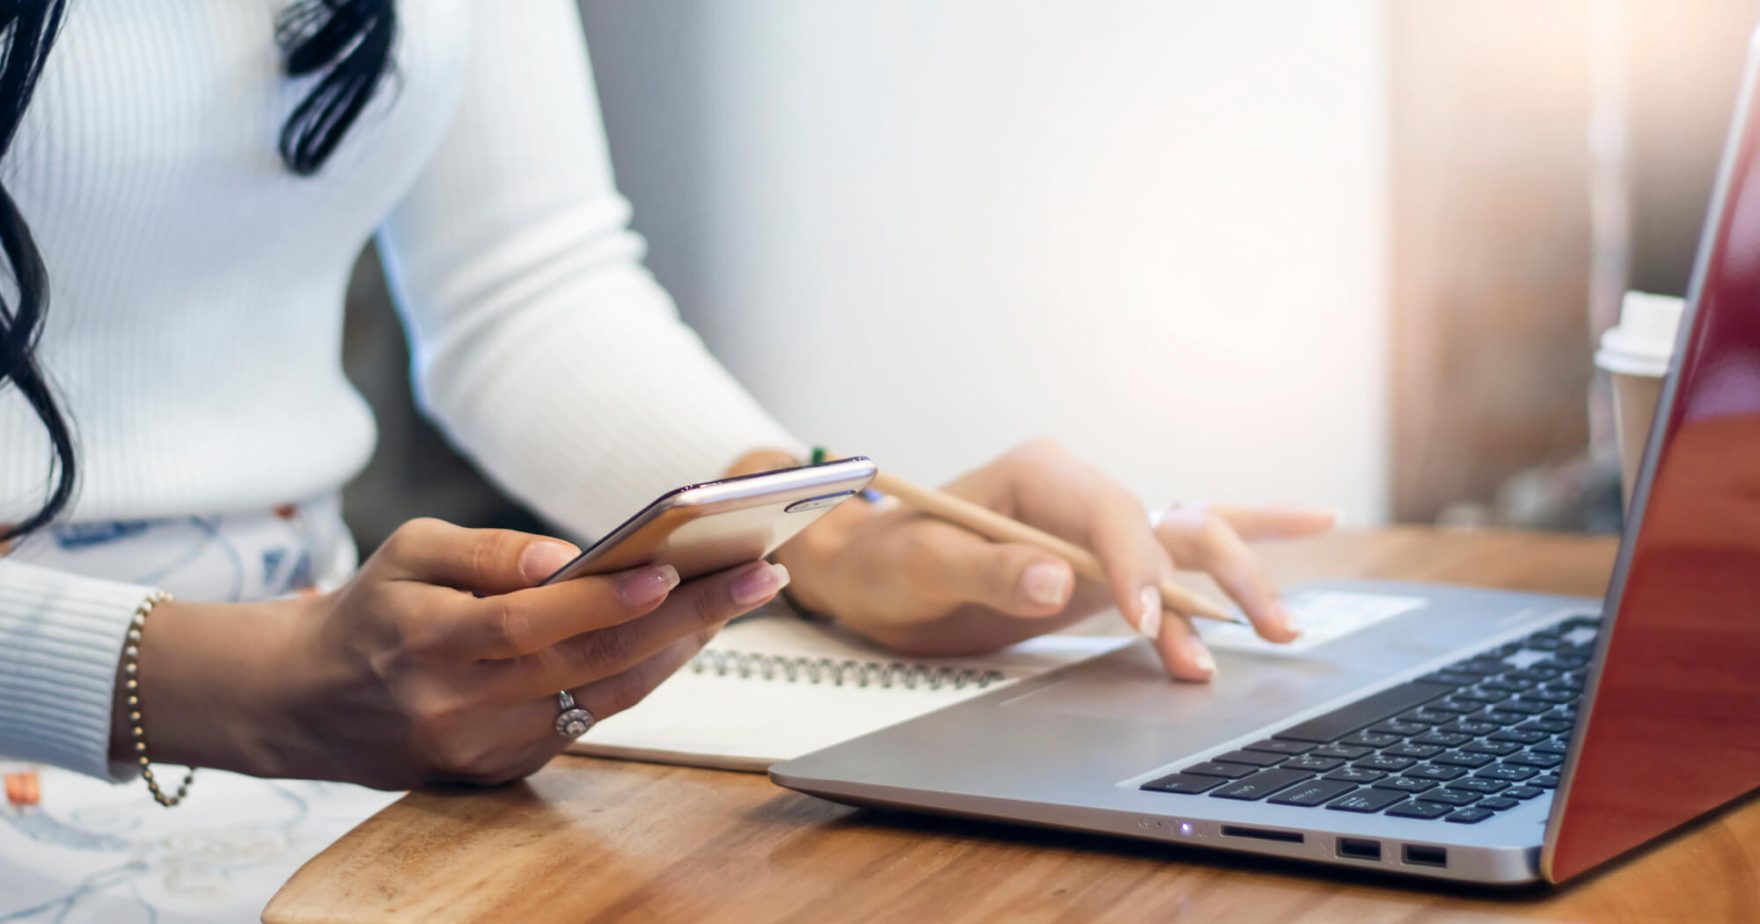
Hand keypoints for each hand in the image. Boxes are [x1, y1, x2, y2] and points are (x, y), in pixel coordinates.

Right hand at [117, 518, 789, 787]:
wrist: (313, 701)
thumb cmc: (374, 610)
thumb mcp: (407, 550)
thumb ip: (484, 551)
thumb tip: (562, 557)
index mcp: (425, 642)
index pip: (528, 623)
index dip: (602, 600)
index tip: (671, 570)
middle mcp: (458, 706)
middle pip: (588, 663)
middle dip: (684, 618)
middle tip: (757, 575)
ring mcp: (486, 748)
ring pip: (605, 698)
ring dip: (683, 647)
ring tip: (742, 597)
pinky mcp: (506, 770)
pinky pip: (593, 718)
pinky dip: (646, 674)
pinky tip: (690, 633)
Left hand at [766, 440, 1333, 682]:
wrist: (872, 572)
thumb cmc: (887, 560)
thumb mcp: (920, 565)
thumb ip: (985, 569)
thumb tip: (1052, 578)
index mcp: (1039, 474)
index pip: (1111, 515)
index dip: (1137, 567)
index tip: (1147, 623)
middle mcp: (1081, 491)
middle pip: (1171, 523)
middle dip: (1221, 573)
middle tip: (1256, 629)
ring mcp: (1100, 528)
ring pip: (1191, 541)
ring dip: (1238, 582)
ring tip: (1280, 633)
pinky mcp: (1107, 564)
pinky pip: (1182, 551)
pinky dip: (1244, 543)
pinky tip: (1312, 524)